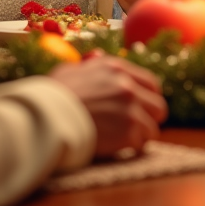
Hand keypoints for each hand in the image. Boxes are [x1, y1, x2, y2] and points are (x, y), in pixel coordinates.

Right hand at [49, 57, 167, 156]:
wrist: (45, 118)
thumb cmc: (50, 97)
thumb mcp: (69, 71)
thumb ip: (88, 65)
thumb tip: (95, 56)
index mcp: (116, 68)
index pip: (151, 84)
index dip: (147, 99)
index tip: (141, 109)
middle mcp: (128, 86)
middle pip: (158, 107)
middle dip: (149, 119)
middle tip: (135, 128)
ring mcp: (131, 109)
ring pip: (152, 128)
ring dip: (139, 136)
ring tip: (121, 141)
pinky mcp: (129, 131)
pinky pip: (141, 144)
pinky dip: (130, 149)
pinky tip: (115, 148)